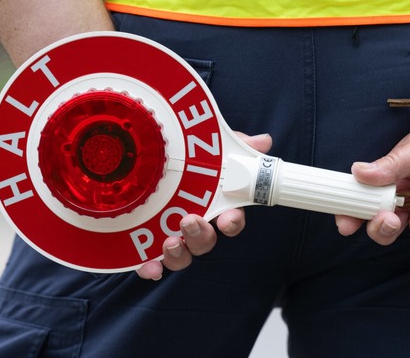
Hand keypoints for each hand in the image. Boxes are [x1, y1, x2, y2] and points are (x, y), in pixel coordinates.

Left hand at [137, 132, 272, 278]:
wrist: (149, 160)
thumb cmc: (189, 161)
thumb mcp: (212, 150)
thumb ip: (235, 148)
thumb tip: (263, 142)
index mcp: (214, 206)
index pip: (231, 220)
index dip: (232, 222)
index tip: (228, 218)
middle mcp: (197, 226)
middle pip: (206, 241)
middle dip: (201, 236)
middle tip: (190, 221)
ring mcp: (173, 236)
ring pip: (182, 255)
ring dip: (179, 254)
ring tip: (170, 242)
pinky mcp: (146, 243)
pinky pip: (151, 262)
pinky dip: (151, 268)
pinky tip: (148, 268)